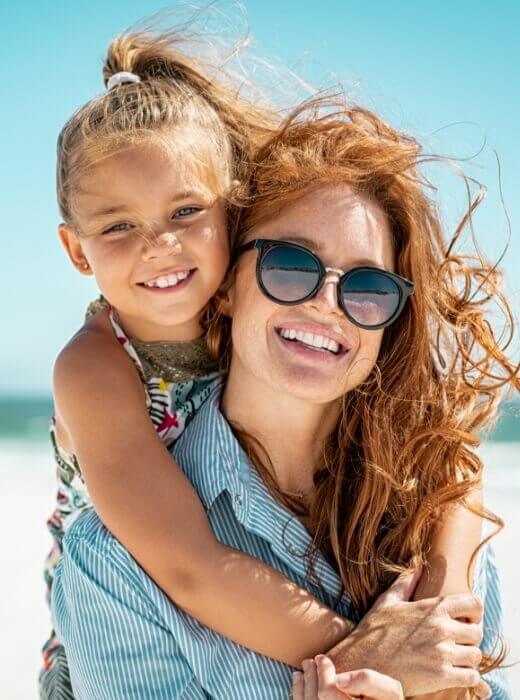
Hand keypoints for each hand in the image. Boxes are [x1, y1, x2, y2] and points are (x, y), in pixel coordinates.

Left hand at [291, 655, 403, 699]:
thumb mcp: (388, 689)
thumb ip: (367, 680)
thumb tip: (339, 679)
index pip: (328, 693)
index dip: (323, 672)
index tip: (322, 658)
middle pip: (315, 699)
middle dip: (311, 676)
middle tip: (310, 660)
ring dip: (303, 684)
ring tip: (305, 668)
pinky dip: (299, 693)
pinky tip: (300, 680)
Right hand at [326, 569, 485, 695]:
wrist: (361, 663)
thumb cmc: (373, 631)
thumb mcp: (388, 601)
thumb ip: (406, 582)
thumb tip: (416, 563)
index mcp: (432, 608)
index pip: (474, 603)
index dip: (474, 612)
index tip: (466, 620)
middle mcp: (441, 628)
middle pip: (477, 633)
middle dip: (470, 638)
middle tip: (458, 644)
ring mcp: (442, 653)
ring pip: (476, 656)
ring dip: (468, 659)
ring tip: (454, 660)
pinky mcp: (441, 676)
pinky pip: (471, 676)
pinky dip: (466, 676)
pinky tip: (452, 675)